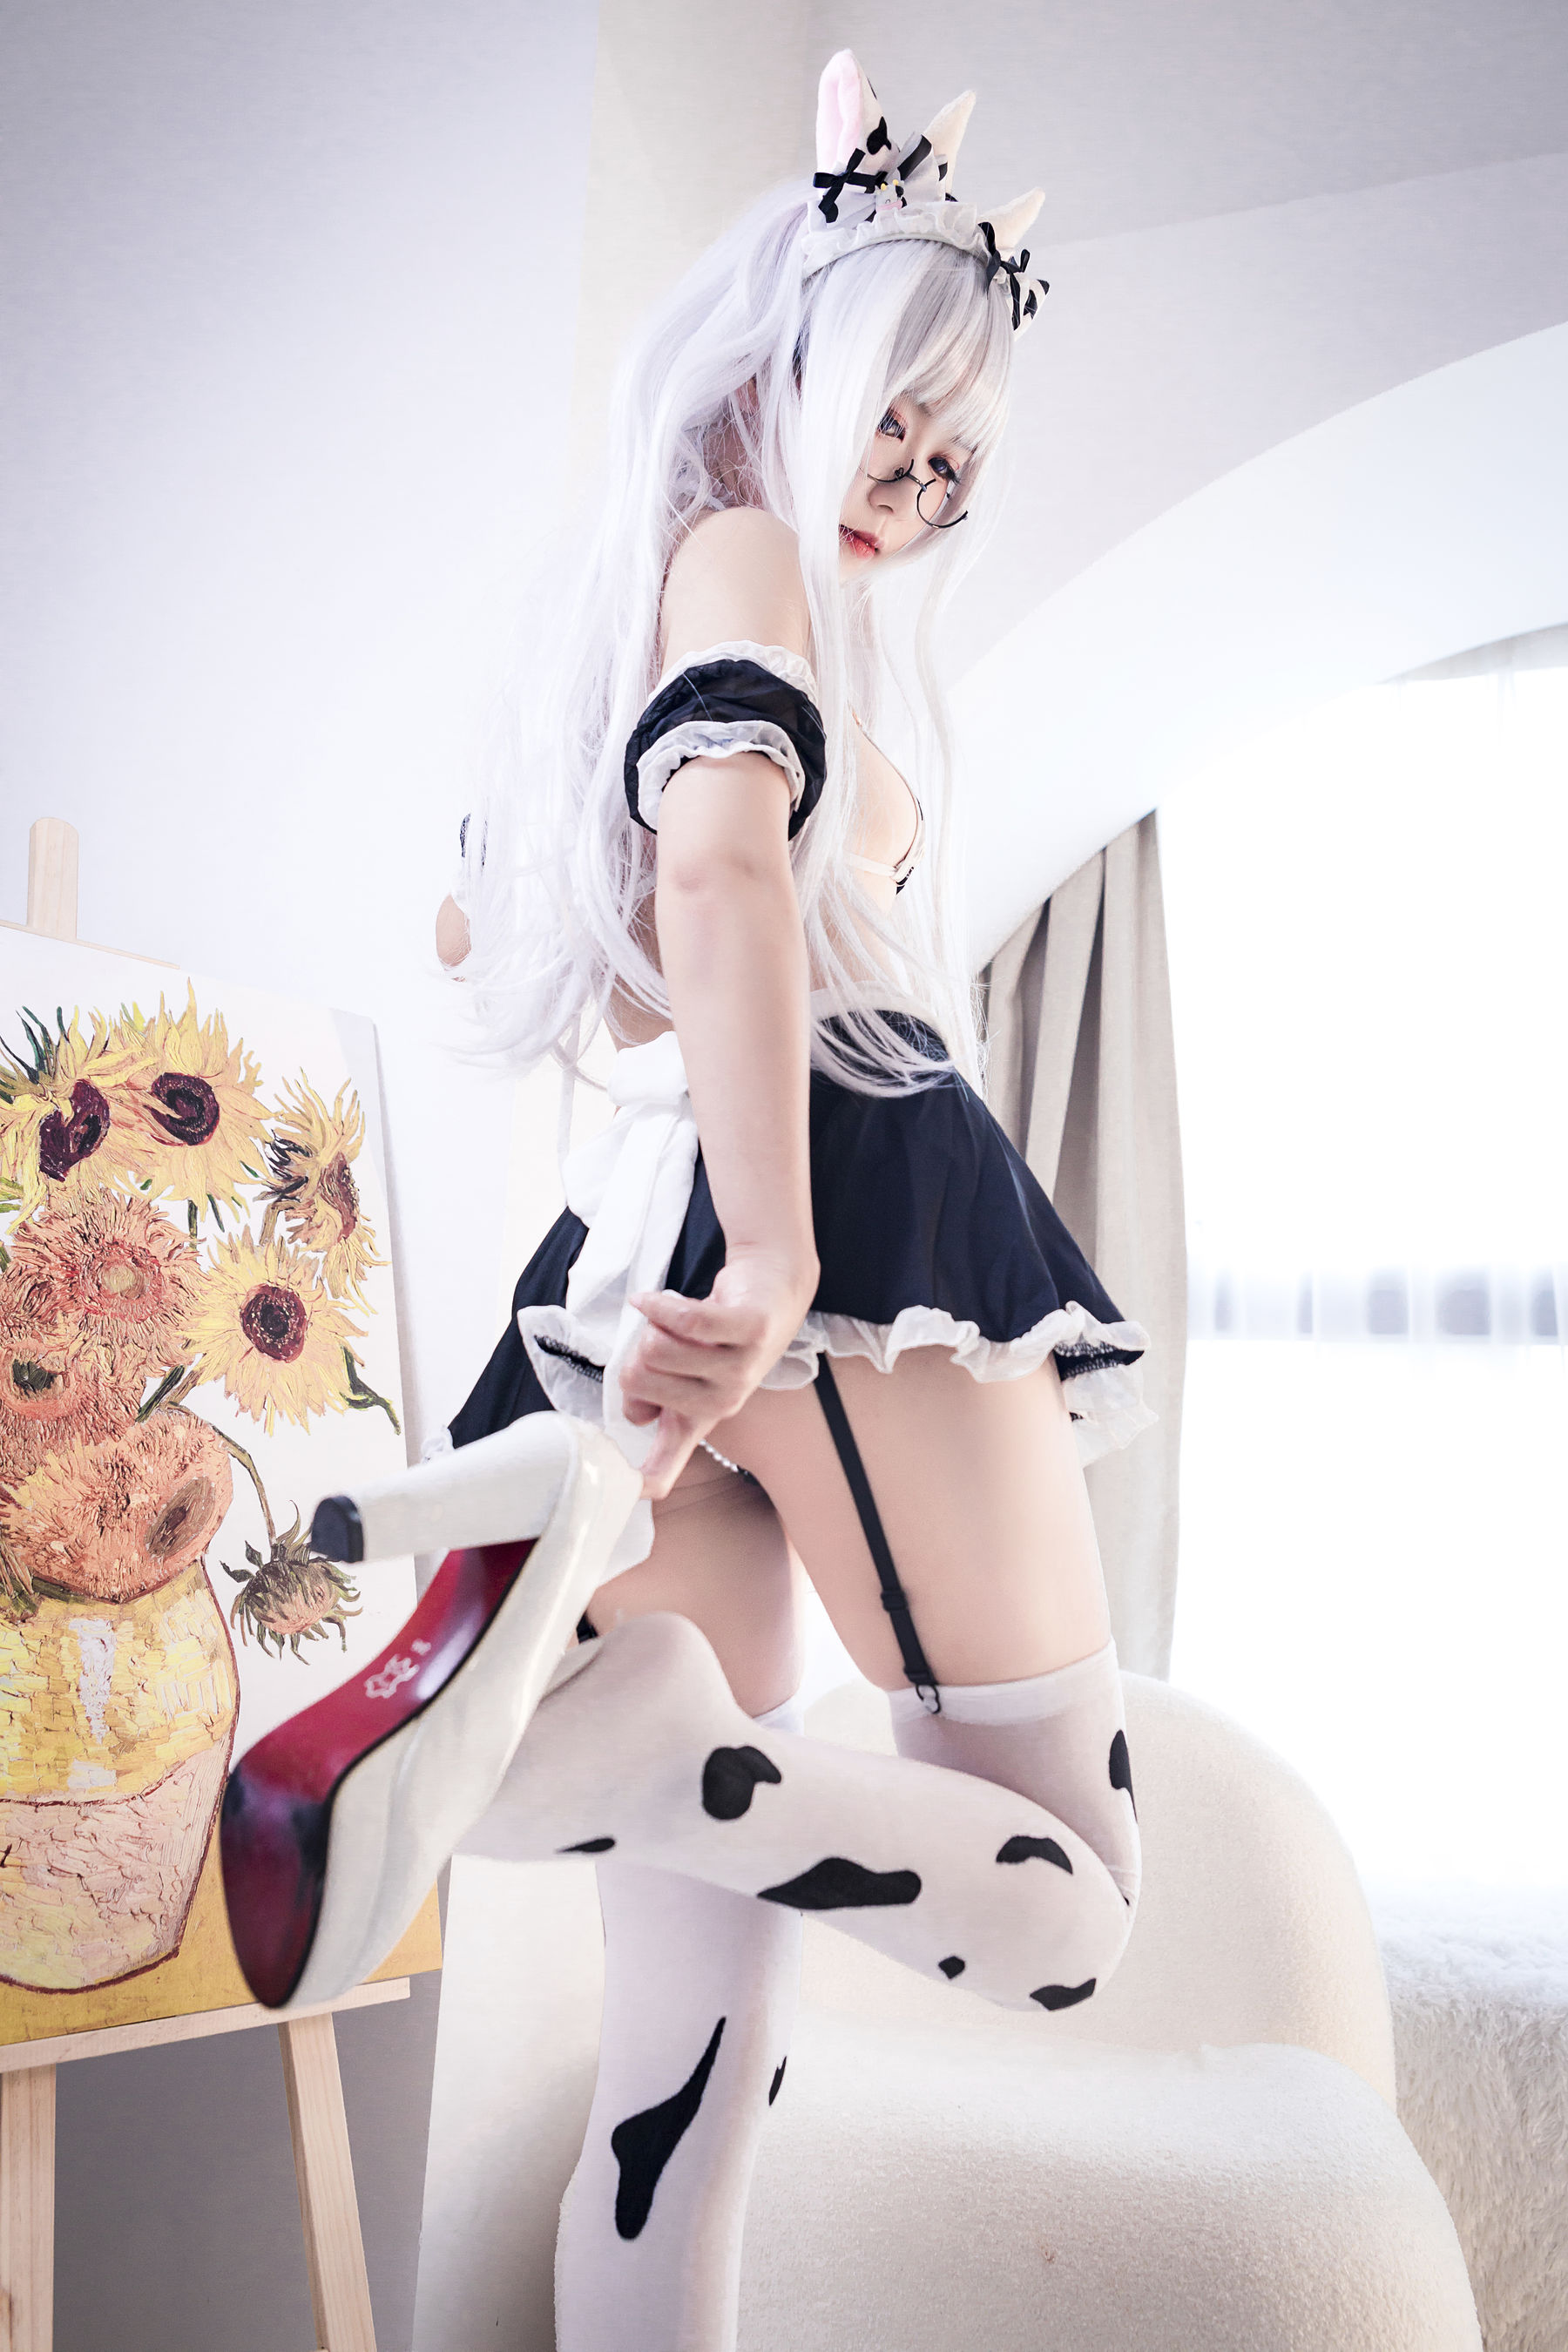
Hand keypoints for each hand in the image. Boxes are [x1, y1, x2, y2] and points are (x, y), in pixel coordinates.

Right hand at [620, 1247, 817, 1498]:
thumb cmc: (718, 1337)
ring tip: (677, 1320)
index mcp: (698, 1420)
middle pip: (638, 1378)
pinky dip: (659, 1305)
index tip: (626, 1492)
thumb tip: (635, 1415)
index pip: (665, 1469)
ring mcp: (741, 1369)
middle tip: (664, 1338)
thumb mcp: (681, 1376)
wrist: (771, 1293)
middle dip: (637, 1351)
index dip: (642, 1482)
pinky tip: (647, 1301)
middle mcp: (722, 1403)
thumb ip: (648, 1399)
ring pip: (656, 1347)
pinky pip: (688, 1321)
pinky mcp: (753, 1330)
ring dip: (655, 1323)